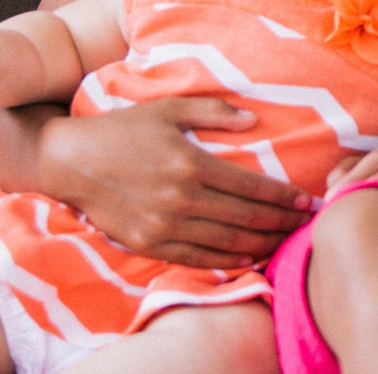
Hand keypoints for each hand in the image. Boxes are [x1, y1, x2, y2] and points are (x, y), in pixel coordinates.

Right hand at [38, 97, 313, 267]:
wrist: (70, 162)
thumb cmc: (123, 131)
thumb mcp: (166, 109)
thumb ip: (211, 112)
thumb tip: (252, 119)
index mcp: (190, 164)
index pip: (252, 187)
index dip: (284, 198)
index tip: (307, 202)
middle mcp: (181, 199)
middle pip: (248, 219)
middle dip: (283, 223)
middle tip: (307, 225)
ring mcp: (166, 226)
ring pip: (230, 244)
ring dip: (264, 245)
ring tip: (287, 242)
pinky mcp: (151, 245)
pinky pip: (201, 259)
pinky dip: (231, 261)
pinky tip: (252, 258)